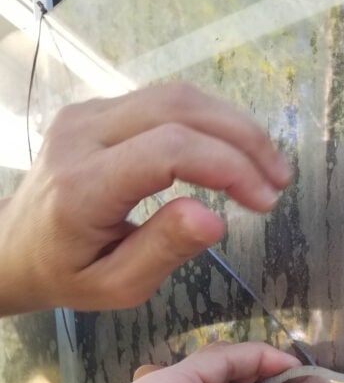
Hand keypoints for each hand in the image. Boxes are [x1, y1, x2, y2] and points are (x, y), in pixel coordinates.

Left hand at [0, 84, 291, 314]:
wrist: (15, 247)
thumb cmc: (67, 275)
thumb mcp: (116, 286)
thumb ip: (162, 251)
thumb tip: (214, 220)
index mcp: (83, 187)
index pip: (168, 150)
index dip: (227, 166)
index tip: (265, 199)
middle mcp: (82, 137)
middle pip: (177, 109)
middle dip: (241, 139)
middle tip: (279, 179)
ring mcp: (87, 116)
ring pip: (174, 96)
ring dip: (231, 126)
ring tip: (267, 166)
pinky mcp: (97, 111)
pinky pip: (162, 103)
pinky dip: (207, 123)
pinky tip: (233, 153)